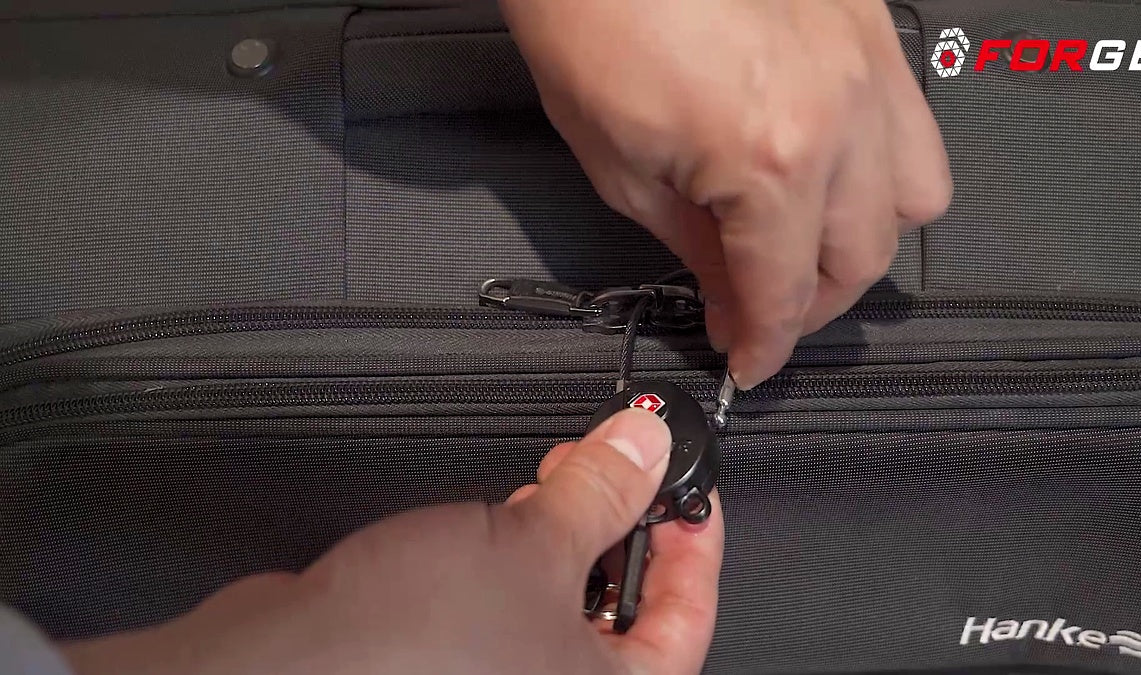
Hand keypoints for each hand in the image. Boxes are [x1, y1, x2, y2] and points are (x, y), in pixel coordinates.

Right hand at [60, 409, 723, 674]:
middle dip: (624, 533)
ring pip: (562, 609)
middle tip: (622, 473)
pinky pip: (509, 609)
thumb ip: (602, 493)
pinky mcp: (454, 661)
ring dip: (567, 540)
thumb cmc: (411, 648)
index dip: (694, 548)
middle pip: (625, 616)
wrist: (281, 669)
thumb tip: (647, 447)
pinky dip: (517, 561)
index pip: (685, 623)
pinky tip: (504, 516)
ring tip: (560, 479)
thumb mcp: (532, 547)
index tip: (690, 491)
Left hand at [501, 0, 951, 387]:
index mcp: (771, 158)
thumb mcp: (621, 167)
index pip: (786, 292)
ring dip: (862, 240)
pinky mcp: (873, 24)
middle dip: (811, 305)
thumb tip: (731, 298)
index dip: (765, 344)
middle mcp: (841, 113)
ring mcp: (869, 62)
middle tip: (762, 312)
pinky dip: (882, 167)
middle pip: (864, 257)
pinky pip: (914, 124)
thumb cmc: (590, 18)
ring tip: (805, 244)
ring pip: (916, 197)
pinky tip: (831, 171)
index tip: (749, 361)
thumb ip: (694, 248)